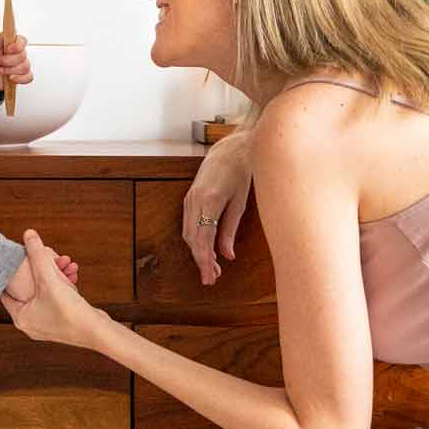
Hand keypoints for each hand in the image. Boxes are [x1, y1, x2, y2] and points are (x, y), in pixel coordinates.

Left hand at [0, 31, 32, 91]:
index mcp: (12, 44)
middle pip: (23, 55)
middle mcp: (18, 54)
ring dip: (10, 70)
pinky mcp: (21, 76)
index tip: (8, 49)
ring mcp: (21, 65)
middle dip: (8, 60)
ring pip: (25, 67)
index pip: (23, 41)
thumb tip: (10, 32)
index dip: (17, 46)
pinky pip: (28, 77)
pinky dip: (19, 78)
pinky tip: (10, 78)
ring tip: (1, 70)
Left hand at [0, 230, 104, 349]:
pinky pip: (57, 298)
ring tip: (66, 262)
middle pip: (29, 288)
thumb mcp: (49, 278)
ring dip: (56, 274)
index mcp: (20, 317)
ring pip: (46, 291)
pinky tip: (72, 274)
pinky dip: (64, 285)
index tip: (13, 260)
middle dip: (41, 269)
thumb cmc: (69, 312)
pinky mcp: (62, 321)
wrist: (98, 331)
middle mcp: (31, 323)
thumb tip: (28, 234)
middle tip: (47, 257)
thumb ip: (37, 254)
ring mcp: (47, 323)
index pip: (5, 292)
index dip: (10, 273)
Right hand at [185, 130, 254, 285]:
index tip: (210, 277)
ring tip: (212, 268)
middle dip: (200, 261)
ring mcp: (190, 198)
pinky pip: (188, 224)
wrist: (230, 148)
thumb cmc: (241, 172)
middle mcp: (195, 200)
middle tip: (211, 279)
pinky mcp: (190, 198)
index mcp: (210, 201)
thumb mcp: (241, 203)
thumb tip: (228, 255)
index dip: (205, 261)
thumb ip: (231, 230)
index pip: (203, 239)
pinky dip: (195, 240)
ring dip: (197, 252)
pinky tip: (205, 249)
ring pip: (188, 234)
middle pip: (192, 239)